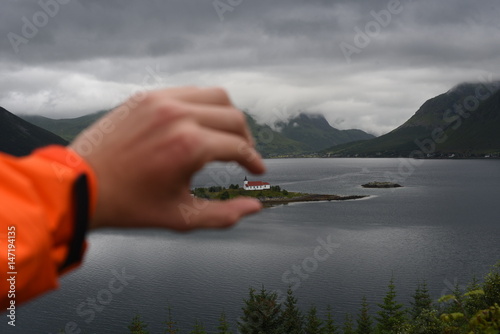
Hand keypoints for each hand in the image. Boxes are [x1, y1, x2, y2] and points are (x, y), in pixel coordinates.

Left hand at [70, 87, 264, 230]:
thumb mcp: (181, 217)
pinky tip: (199, 123)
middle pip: (234, 118)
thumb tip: (255, 207)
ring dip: (228, 116)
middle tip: (244, 156)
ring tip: (225, 136)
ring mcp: (161, 101)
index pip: (239, 147)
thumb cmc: (130, 205)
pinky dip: (203, 105)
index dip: (254, 161)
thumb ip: (224, 215)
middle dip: (246, 139)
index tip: (257, 170)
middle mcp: (179, 115)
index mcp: (190, 145)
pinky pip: (189, 92)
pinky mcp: (146, 96)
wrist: (80, 185)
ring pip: (216, 96)